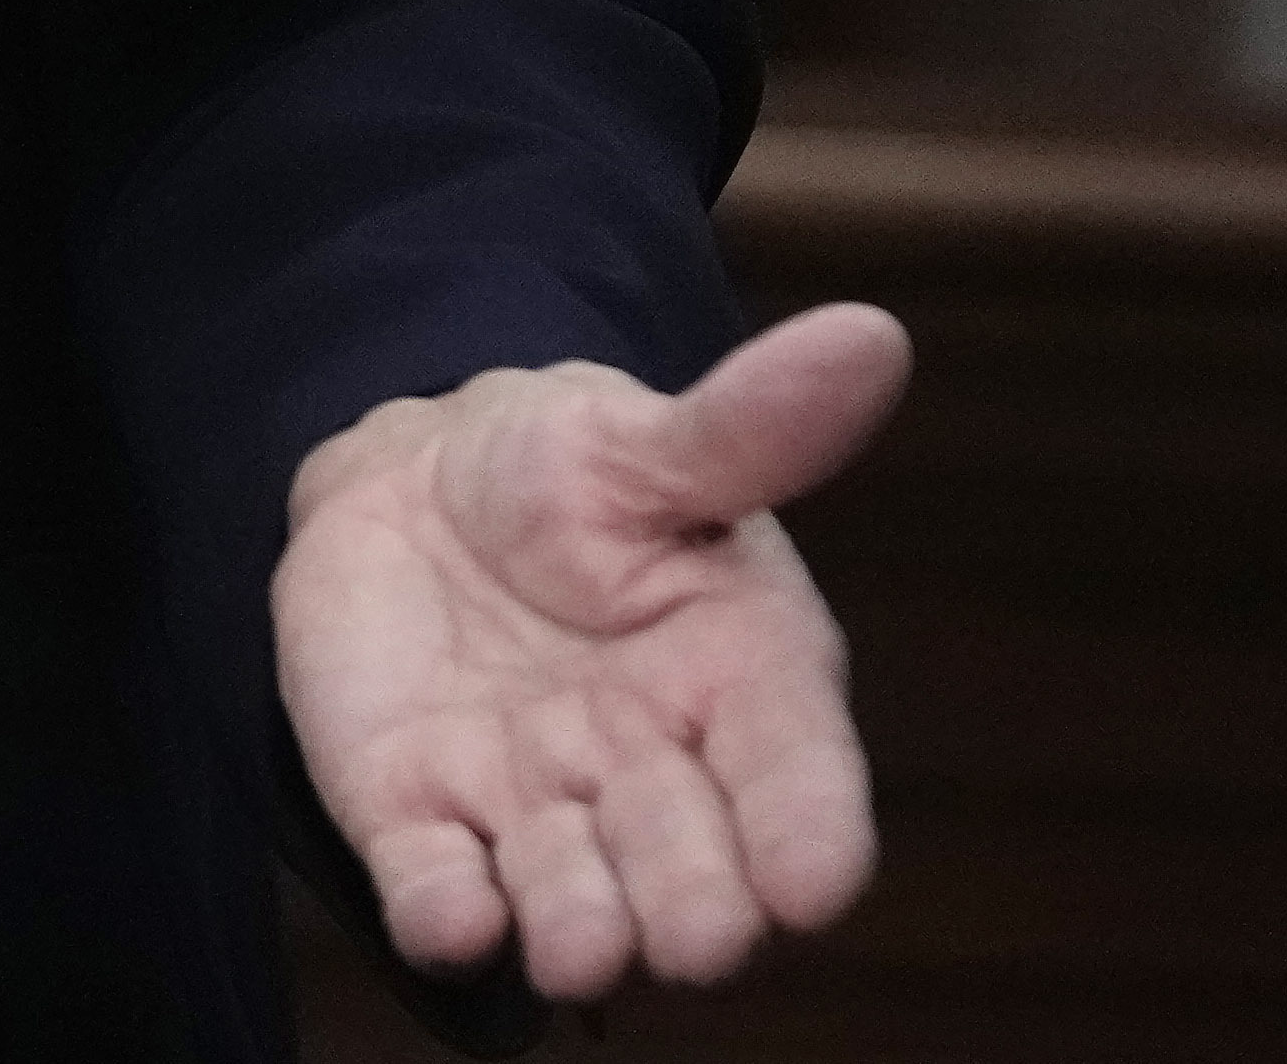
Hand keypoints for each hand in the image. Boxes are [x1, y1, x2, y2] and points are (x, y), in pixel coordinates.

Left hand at [280, 306, 907, 1002]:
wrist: (415, 482)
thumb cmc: (569, 472)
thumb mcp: (647, 440)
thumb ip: (747, 425)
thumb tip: (871, 335)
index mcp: (744, 683)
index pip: (798, 778)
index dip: (811, 836)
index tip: (818, 885)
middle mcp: (653, 770)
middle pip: (691, 859)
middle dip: (695, 904)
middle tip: (697, 941)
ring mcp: (536, 802)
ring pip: (570, 890)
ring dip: (577, 927)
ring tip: (578, 951)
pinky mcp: (421, 812)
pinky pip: (435, 878)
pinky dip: (444, 910)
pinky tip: (450, 925)